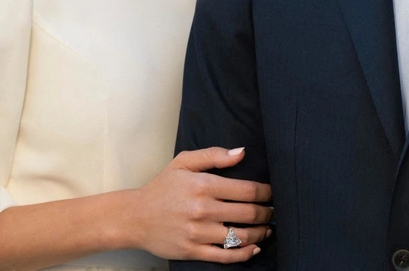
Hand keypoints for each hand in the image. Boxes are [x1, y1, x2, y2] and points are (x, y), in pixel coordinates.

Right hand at [130, 146, 272, 262]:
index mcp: (203, 185)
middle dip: (267, 213)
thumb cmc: (162, 188)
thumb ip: (214, 155)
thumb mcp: (184, 162)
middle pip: (248, 213)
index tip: (272, 193)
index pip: (247, 190)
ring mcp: (198, 233)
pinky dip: (245, 254)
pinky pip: (226, 256)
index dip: (266, 193)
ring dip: (260, 233)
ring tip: (267, 229)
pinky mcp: (193, 251)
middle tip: (273, 212)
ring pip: (240, 236)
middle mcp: (202, 209)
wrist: (135, 217)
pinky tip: (254, 248)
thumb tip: (242, 152)